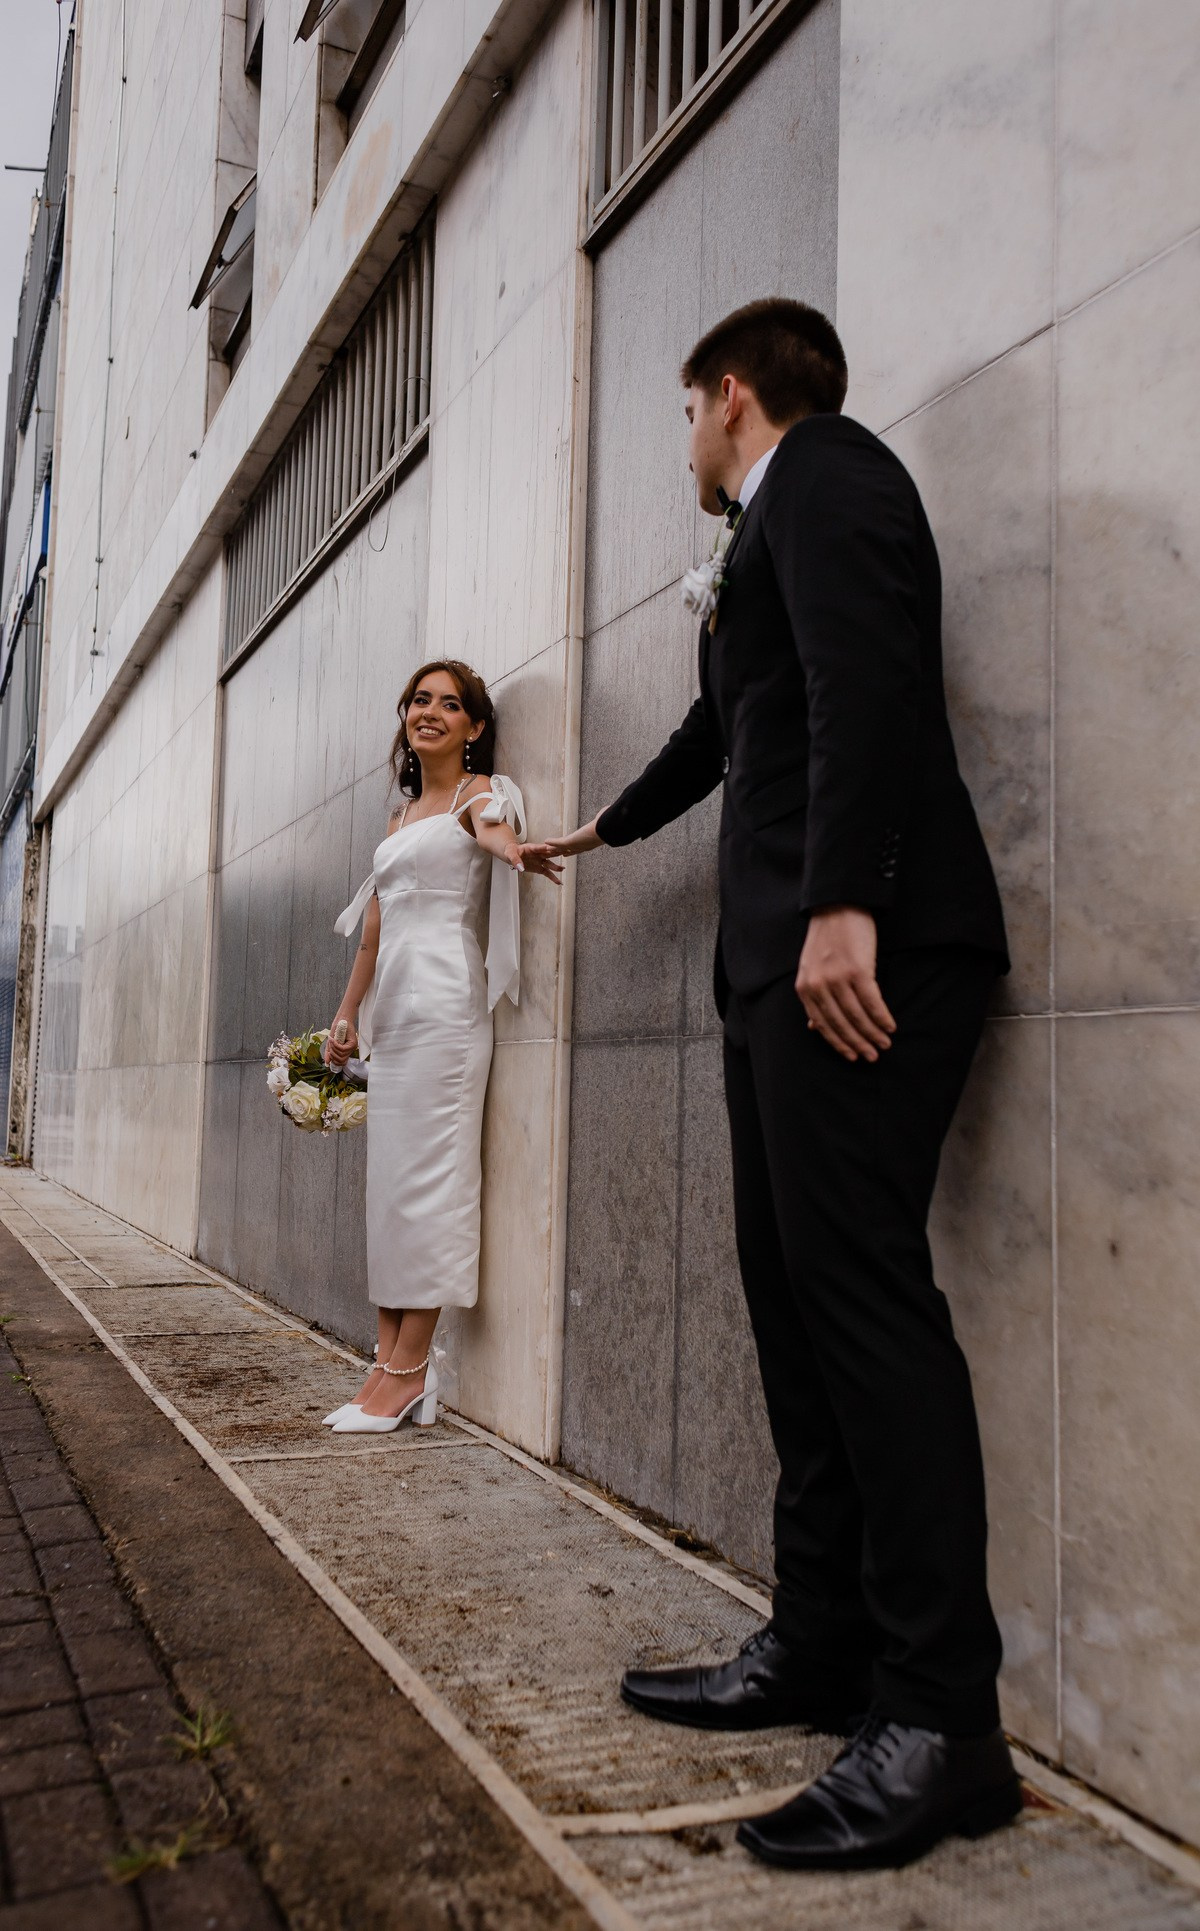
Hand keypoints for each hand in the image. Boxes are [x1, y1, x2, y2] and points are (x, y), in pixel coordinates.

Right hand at [323, 1018, 357, 1067]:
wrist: (341, 1020)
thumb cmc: (337, 1030)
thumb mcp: (331, 1043)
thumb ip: (329, 1052)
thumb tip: (327, 1062)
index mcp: (346, 1052)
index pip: (342, 1063)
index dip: (334, 1061)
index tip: (329, 1055)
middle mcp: (350, 1051)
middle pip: (341, 1060)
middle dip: (333, 1055)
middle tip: (330, 1047)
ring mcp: (352, 1047)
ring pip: (341, 1055)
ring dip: (334, 1049)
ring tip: (331, 1041)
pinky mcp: (353, 1043)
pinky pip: (342, 1049)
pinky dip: (336, 1045)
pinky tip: (333, 1040)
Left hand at [506, 843, 563, 881]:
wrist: (512, 855)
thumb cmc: (511, 851)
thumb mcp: (510, 854)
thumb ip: (516, 860)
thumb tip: (520, 867)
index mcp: (531, 848)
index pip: (539, 847)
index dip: (544, 848)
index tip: (551, 848)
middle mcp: (538, 854)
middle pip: (548, 854)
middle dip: (555, 855)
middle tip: (563, 855)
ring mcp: (540, 861)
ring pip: (549, 864)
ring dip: (555, 867)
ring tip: (562, 869)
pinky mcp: (539, 868)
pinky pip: (547, 873)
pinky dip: (553, 877)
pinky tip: (558, 882)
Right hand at [525, 816, 604, 860]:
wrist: (605, 830)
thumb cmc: (607, 825)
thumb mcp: (603, 820)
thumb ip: (601, 818)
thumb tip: (605, 811)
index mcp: (589, 843)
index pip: (578, 848)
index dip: (572, 849)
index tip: (567, 851)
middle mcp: (581, 847)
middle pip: (568, 851)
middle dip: (561, 852)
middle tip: (554, 853)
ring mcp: (574, 845)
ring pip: (561, 849)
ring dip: (553, 849)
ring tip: (545, 849)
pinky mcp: (569, 842)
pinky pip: (557, 843)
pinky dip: (551, 842)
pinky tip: (545, 840)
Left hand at [795, 908, 895, 1062]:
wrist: (837, 905)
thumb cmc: (827, 938)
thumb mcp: (811, 968)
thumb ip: (814, 997)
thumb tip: (813, 1027)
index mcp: (805, 988)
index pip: (822, 1025)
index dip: (839, 1043)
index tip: (852, 1056)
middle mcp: (818, 985)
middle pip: (840, 1024)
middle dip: (858, 1043)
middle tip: (873, 1056)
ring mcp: (837, 978)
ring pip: (857, 1016)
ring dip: (873, 1033)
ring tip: (885, 1044)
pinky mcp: (858, 969)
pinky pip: (872, 1002)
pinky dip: (882, 1017)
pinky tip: (890, 1026)